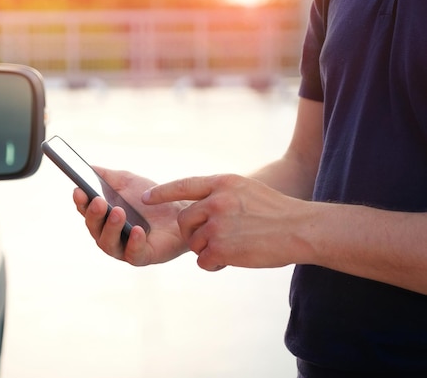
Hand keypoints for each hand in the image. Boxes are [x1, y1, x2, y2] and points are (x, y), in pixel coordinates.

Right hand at [73, 167, 188, 265]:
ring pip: (108, 244)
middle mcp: (109, 234)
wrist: (181, 210)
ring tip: (118, 212)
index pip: (86, 211)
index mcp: (103, 216)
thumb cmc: (151, 199)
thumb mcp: (127, 182)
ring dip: (111, 228)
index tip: (79, 190)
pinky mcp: (143, 256)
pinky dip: (133, 242)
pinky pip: (133, 254)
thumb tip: (86, 167)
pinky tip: (137, 230)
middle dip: (94, 215)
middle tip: (99, 201)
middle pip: (94, 228)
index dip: (81, 202)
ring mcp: (124, 248)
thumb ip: (106, 176)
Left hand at [143, 174, 311, 270]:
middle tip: (211, 240)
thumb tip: (196, 207)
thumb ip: (220, 194)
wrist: (301, 229)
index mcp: (222, 183)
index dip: (163, 192)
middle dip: (193, 233)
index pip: (184, 185)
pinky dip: (214, 264)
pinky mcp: (220, 247)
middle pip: (185, 219)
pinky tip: (233, 259)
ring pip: (194, 241)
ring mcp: (217, 224)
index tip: (145, 198)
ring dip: (208, 250)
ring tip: (232, 249)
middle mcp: (216, 200)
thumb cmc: (276, 212)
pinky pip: (203, 260)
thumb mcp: (246, 190)